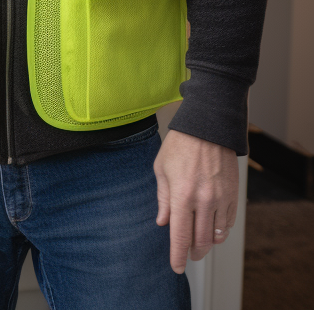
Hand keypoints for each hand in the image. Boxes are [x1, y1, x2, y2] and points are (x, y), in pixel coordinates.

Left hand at [154, 129, 238, 272]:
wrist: (207, 128)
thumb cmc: (180, 146)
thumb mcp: (161, 169)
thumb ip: (163, 199)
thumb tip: (163, 222)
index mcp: (181, 195)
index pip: (180, 235)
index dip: (178, 255)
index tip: (176, 267)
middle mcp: (203, 200)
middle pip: (201, 240)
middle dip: (194, 253)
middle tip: (189, 256)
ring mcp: (220, 199)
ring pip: (217, 235)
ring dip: (208, 244)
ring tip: (200, 243)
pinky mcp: (233, 196)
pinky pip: (228, 223)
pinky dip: (220, 231)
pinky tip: (213, 230)